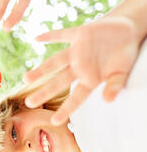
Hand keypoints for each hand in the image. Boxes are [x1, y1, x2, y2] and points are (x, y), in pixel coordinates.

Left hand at [23, 17, 139, 124]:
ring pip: (55, 62)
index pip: (76, 97)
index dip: (66, 109)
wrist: (126, 30)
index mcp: (90, 79)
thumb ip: (115, 85)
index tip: (54, 121)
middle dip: (44, 92)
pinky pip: (63, 35)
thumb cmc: (123, 55)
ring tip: (25, 79)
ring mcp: (77, 52)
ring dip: (41, 70)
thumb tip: (108, 99)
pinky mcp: (78, 35)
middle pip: (59, 82)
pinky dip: (51, 35)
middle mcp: (80, 67)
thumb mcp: (122, 71)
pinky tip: (37, 38)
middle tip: (29, 103)